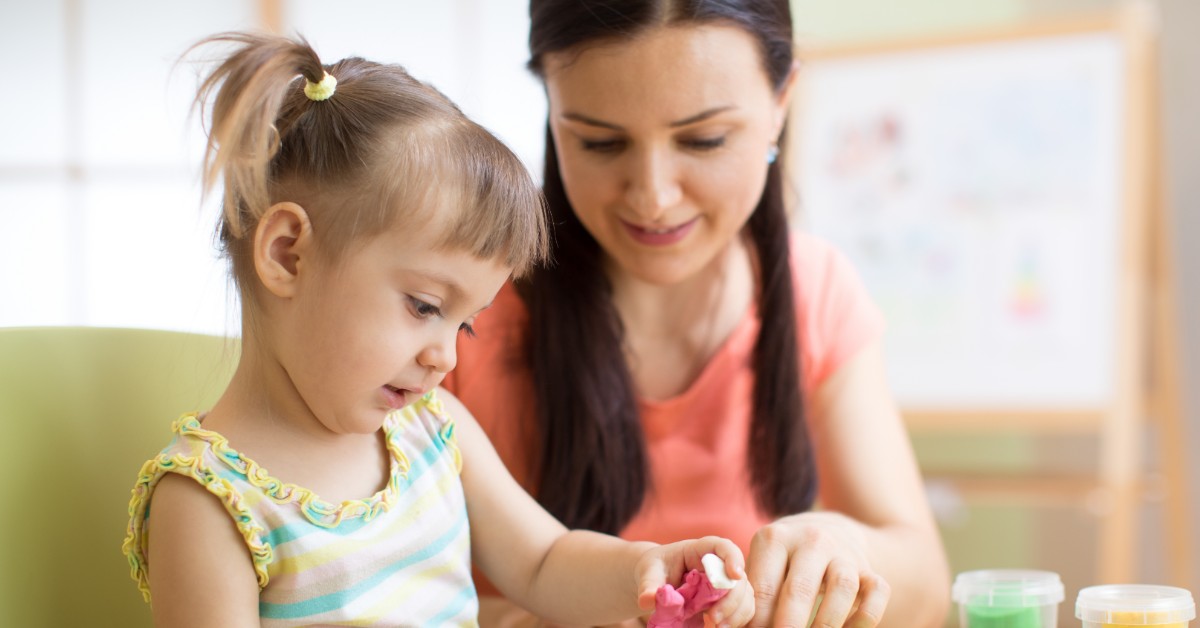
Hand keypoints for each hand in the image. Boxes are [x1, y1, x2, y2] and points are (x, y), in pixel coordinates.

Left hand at [635, 536, 755, 626]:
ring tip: (716, 627)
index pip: (723, 546)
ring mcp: (726, 583)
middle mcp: (719, 564)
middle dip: (732, 599)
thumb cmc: (655, 568)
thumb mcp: (648, 573)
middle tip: (714, 618)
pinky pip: (742, 609)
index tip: (735, 574)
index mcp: (700, 550)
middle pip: (738, 577)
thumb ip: (649, 585)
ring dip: (736, 613)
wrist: (657, 580)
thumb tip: (647, 601)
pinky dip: (736, 620)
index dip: (733, 558)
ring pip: (745, 595)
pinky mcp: (727, 599)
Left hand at [746, 512, 889, 627]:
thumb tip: (732, 626)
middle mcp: (812, 540)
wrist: (829, 530)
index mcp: (776, 538)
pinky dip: (865, 617)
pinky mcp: (869, 567)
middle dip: (789, 625)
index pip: (764, 587)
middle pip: (801, 588)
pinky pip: (877, 592)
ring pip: (843, 588)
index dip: (758, 621)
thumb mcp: (763, 563)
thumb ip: (750, 593)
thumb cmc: (784, 559)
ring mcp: (844, 553)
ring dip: (827, 623)